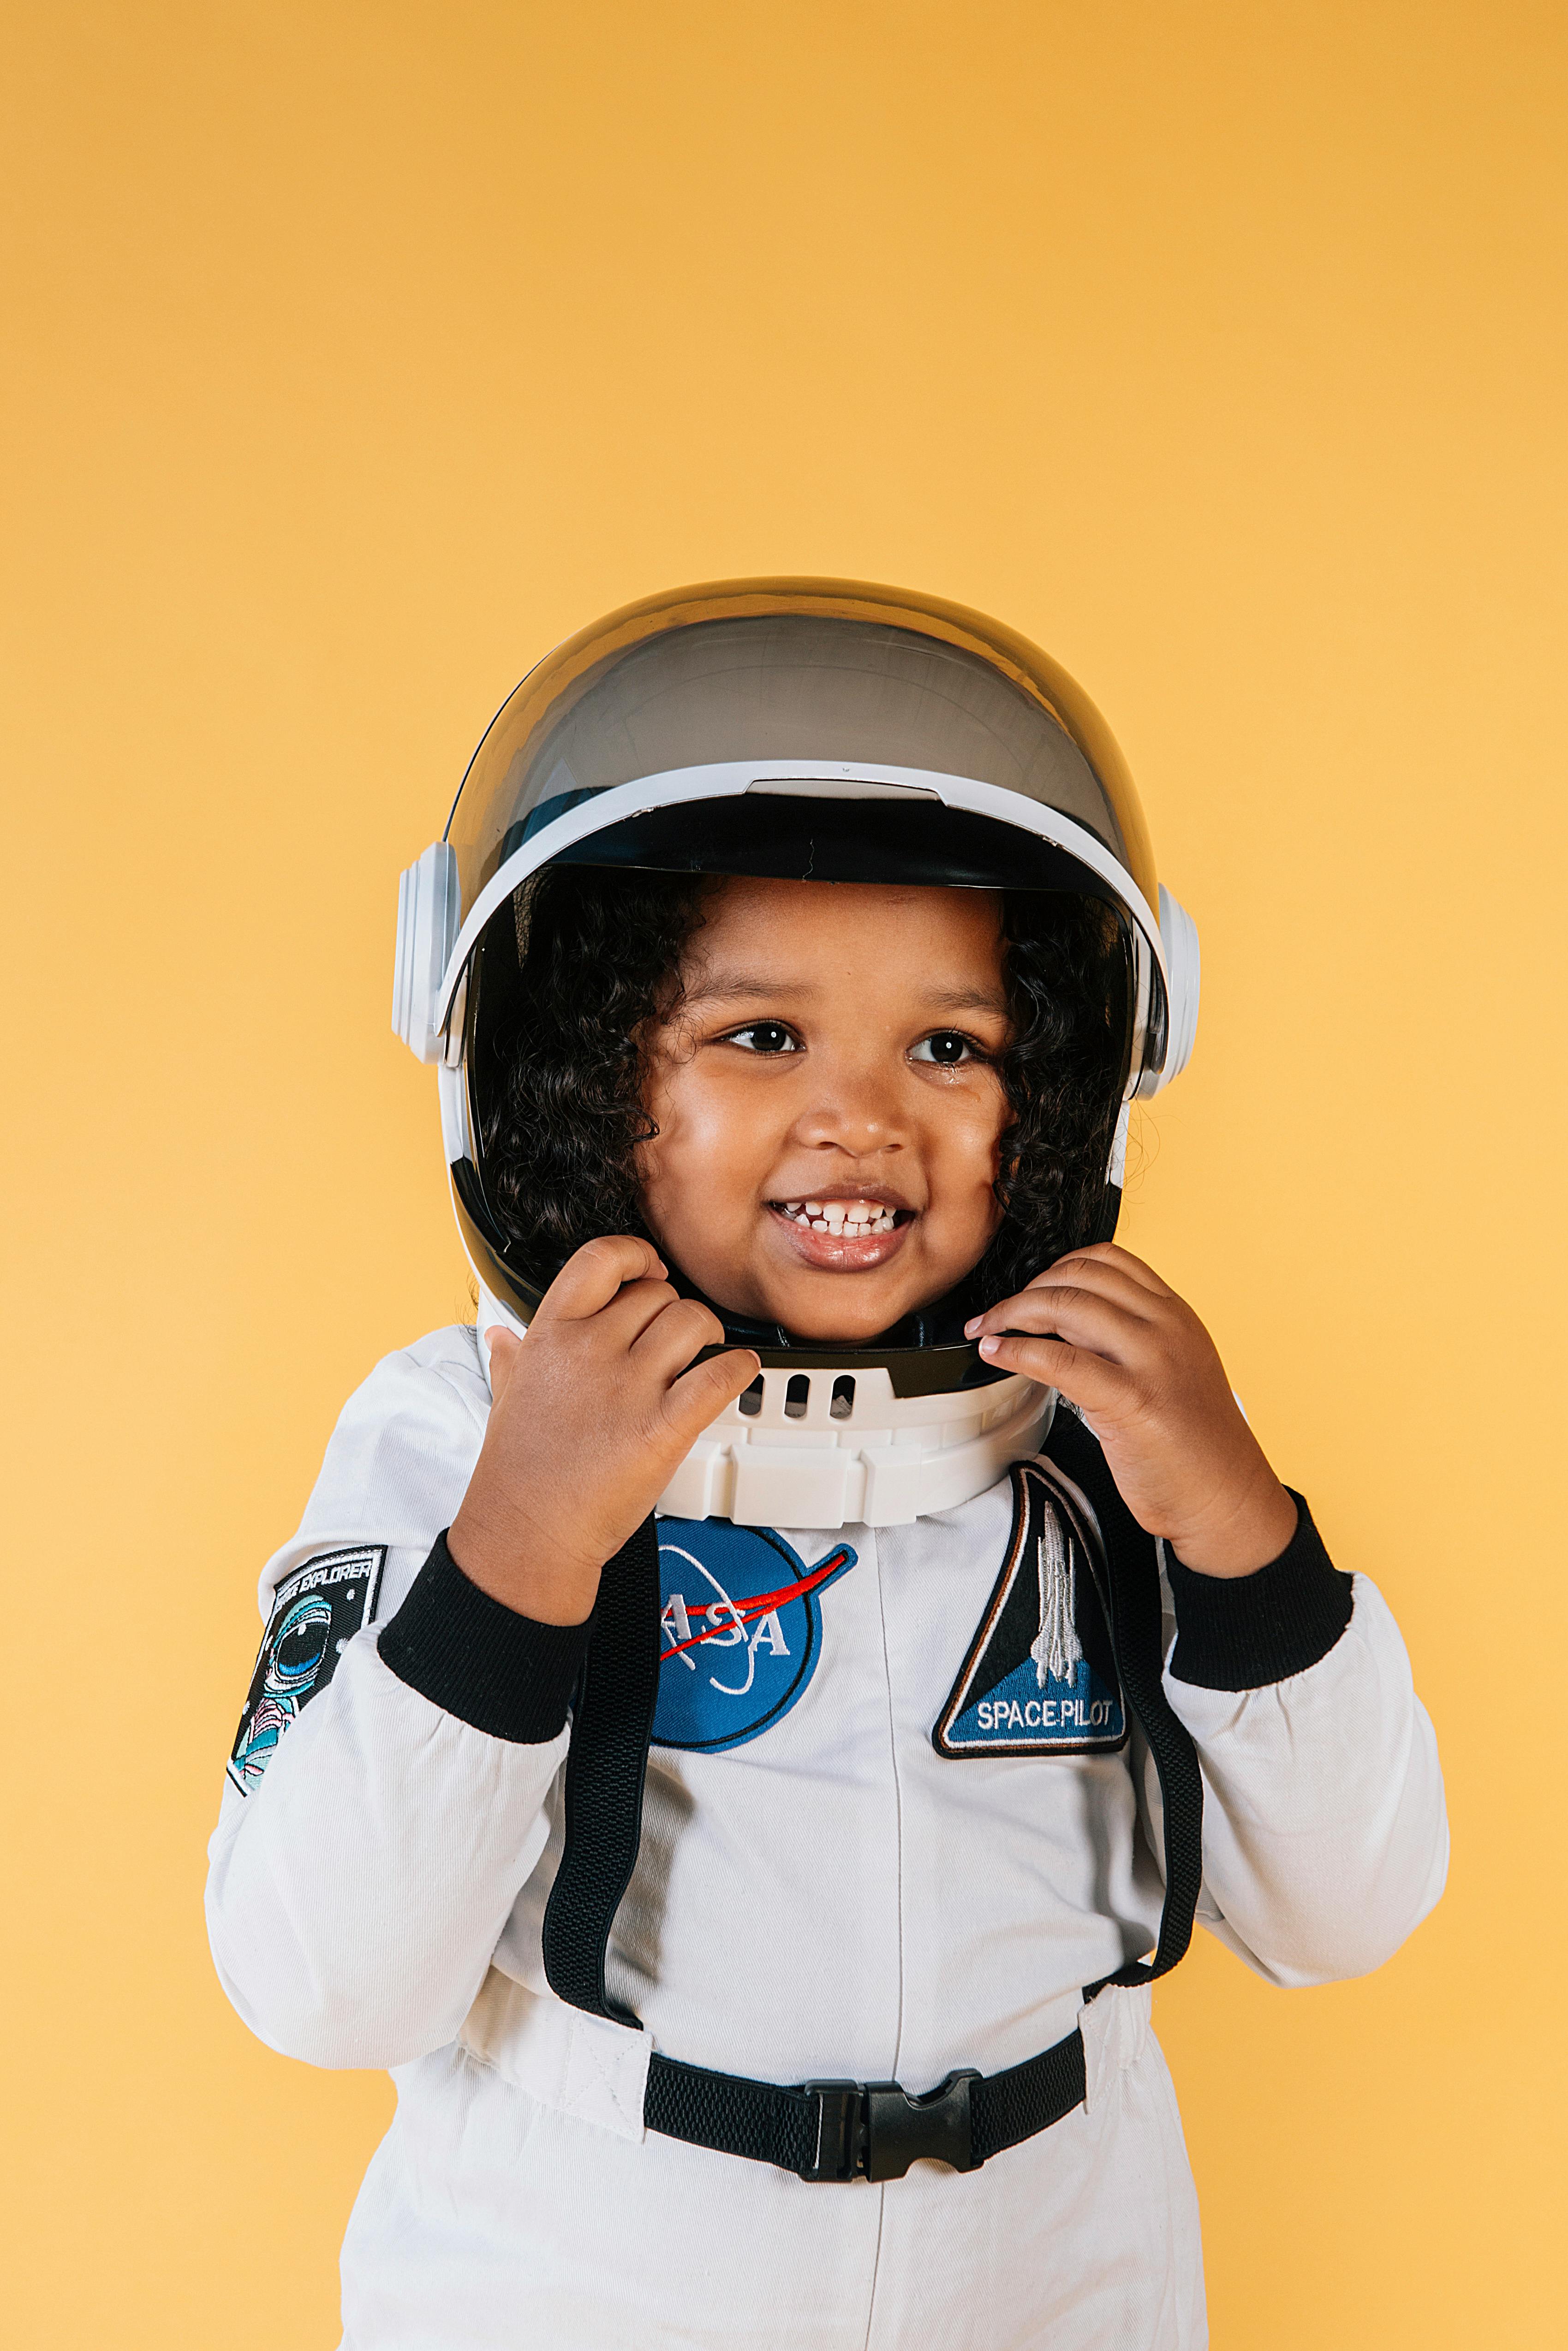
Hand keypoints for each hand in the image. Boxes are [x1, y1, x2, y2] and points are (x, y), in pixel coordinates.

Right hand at [448, 1236, 758, 1622]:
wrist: (527, 1535)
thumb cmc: (517, 1473)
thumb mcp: (504, 1398)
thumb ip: (510, 1360)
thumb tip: (501, 1336)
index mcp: (550, 1336)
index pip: (600, 1259)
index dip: (635, 1256)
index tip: (650, 1268)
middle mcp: (590, 1352)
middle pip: (658, 1293)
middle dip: (674, 1309)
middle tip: (676, 1335)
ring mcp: (628, 1388)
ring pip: (693, 1322)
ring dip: (709, 1334)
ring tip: (705, 1352)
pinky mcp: (662, 1428)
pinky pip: (719, 1376)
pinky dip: (739, 1368)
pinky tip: (738, 1372)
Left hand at [965, 1243, 1296, 1577]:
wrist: (1226, 1499)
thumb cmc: (1195, 1446)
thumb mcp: (1173, 1369)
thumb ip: (1129, 1340)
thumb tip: (1064, 1326)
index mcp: (1176, 1316)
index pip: (1109, 1258)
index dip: (1057, 1266)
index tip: (1030, 1288)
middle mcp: (1167, 1328)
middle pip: (1081, 1276)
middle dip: (1026, 1289)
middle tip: (997, 1314)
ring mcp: (1152, 1361)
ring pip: (1067, 1307)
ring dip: (1012, 1312)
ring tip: (988, 1330)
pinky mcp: (1132, 1400)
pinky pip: (1060, 1360)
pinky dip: (1018, 1351)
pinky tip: (998, 1355)